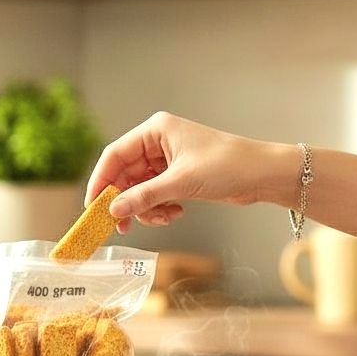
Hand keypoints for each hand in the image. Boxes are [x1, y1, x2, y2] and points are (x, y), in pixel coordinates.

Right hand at [84, 112, 287, 233]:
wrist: (262, 175)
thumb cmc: (228, 166)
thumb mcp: (180, 182)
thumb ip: (144, 197)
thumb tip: (114, 211)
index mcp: (155, 131)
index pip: (114, 155)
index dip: (100, 181)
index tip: (93, 206)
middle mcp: (157, 142)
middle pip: (124, 175)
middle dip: (125, 201)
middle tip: (122, 225)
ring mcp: (166, 160)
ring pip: (138, 189)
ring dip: (146, 208)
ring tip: (164, 217)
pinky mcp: (175, 176)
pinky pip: (153, 195)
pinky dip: (158, 208)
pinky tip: (175, 213)